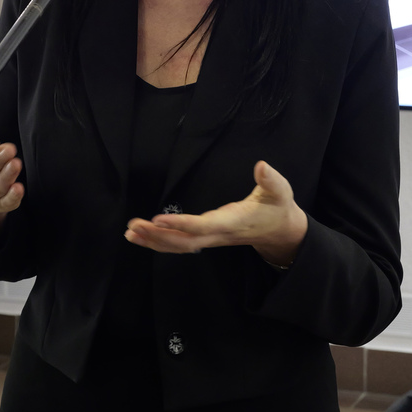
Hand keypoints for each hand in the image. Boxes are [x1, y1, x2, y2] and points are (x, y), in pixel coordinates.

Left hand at [125, 161, 307, 267]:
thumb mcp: (280, 191)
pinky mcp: (207, 238)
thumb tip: (262, 165)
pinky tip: (144, 237)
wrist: (280, 232)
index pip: (204, 225)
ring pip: (180, 246)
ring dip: (155, 241)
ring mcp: (212, 239)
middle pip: (185, 241)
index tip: (159, 219)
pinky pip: (181, 245)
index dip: (182, 224)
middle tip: (134, 227)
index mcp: (233, 222)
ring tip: (131, 232)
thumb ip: (271, 179)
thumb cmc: (277, 208)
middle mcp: (219, 234)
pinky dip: (161, 242)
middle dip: (159, 235)